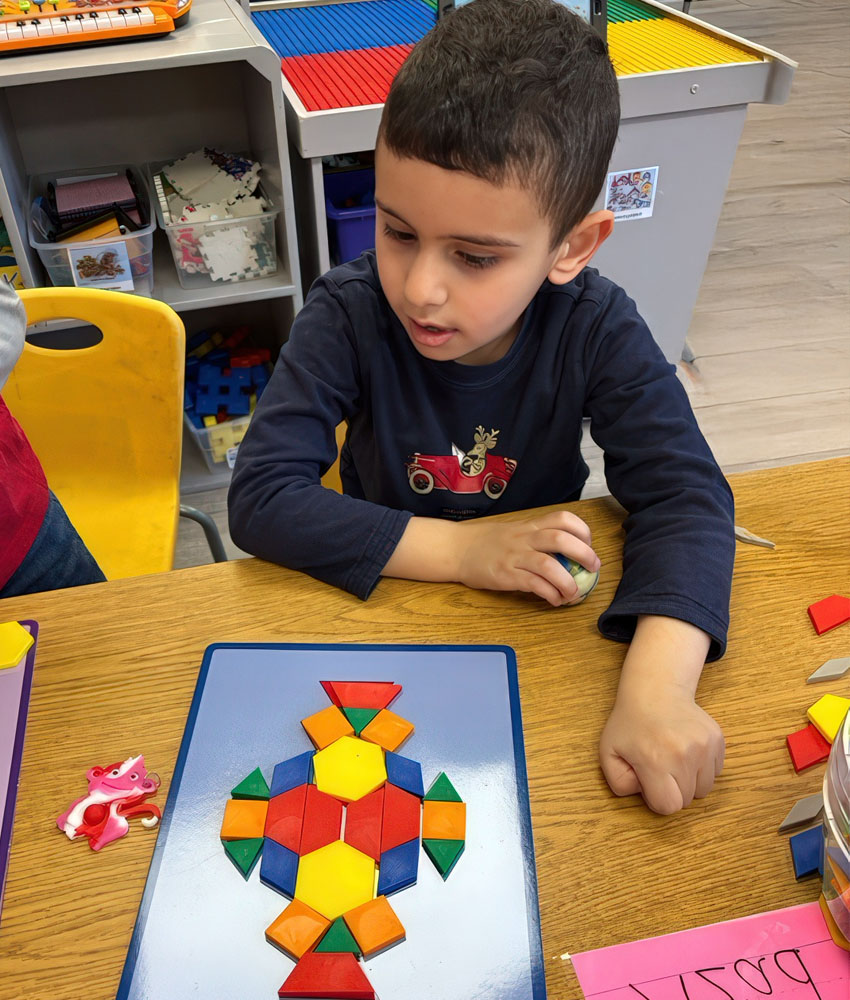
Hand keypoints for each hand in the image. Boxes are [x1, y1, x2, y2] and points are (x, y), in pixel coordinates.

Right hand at [454, 510, 599, 605]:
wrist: (456, 549)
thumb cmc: (486, 542)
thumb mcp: (514, 531)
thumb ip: (537, 538)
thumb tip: (567, 553)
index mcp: (529, 526)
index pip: (563, 518)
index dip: (582, 531)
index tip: (588, 544)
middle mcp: (524, 539)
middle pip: (561, 539)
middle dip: (584, 554)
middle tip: (593, 568)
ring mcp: (514, 557)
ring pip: (549, 565)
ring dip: (568, 582)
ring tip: (574, 593)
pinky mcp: (506, 575)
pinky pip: (534, 584)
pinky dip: (550, 594)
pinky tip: (554, 600)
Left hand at [598, 616, 723, 813]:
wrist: (655, 691)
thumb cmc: (630, 724)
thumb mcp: (608, 753)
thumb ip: (619, 783)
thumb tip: (646, 794)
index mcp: (655, 760)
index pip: (668, 806)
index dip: (655, 799)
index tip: (648, 781)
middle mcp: (684, 754)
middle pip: (686, 800)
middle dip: (671, 790)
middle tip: (658, 767)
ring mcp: (704, 746)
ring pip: (703, 789)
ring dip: (688, 781)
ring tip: (672, 759)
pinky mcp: (717, 739)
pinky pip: (715, 772)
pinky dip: (701, 768)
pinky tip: (685, 750)